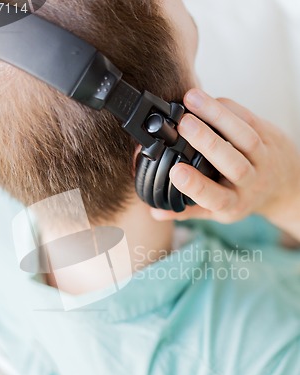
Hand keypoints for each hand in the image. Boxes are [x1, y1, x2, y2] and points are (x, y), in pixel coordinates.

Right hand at [151, 89, 299, 230]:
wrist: (284, 186)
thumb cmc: (243, 197)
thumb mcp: (218, 211)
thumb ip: (187, 210)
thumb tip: (154, 211)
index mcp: (233, 204)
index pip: (214, 198)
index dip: (195, 186)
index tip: (176, 172)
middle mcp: (250, 183)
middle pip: (232, 164)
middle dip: (207, 142)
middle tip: (183, 124)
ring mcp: (263, 159)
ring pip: (244, 136)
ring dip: (217, 116)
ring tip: (191, 99)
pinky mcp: (270, 136)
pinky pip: (249, 119)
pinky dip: (228, 107)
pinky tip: (208, 99)